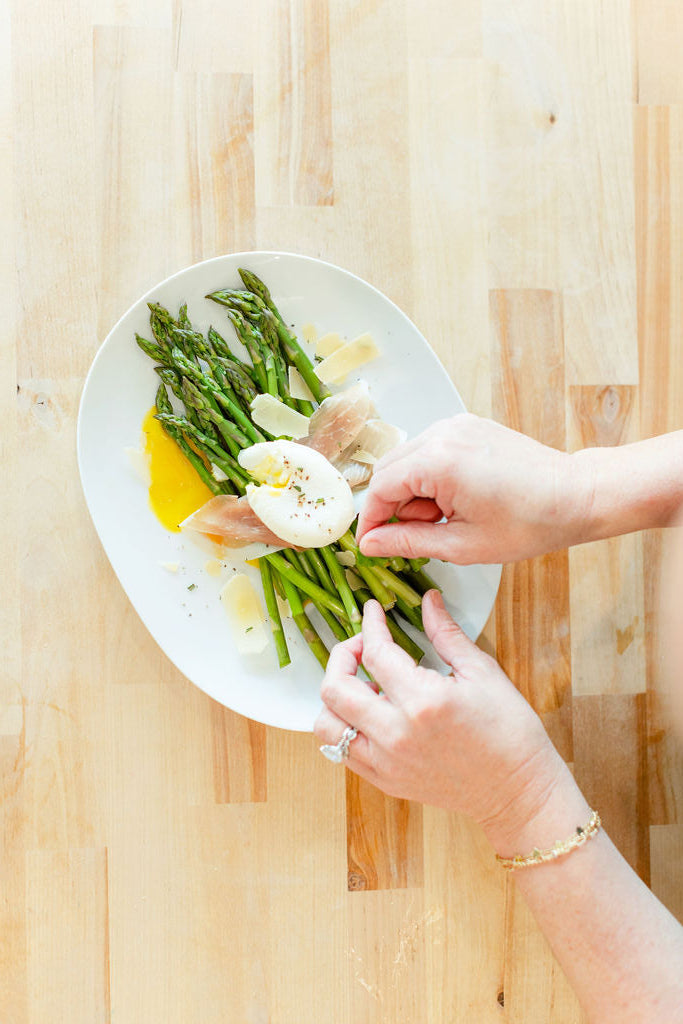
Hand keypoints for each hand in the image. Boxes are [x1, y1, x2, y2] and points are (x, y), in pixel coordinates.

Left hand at [314, 593, 567, 842]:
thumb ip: (446, 633)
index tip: (373, 611)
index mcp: (423, 701)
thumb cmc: (509, 730)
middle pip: (335, 688)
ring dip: (336, 698)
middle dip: (342, 656)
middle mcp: (396, 734)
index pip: (375, 653)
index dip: (370, 624)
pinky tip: (370, 713)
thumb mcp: (482, 672)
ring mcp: (386, 763)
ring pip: (327, 725)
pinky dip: (345, 727)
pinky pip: (341, 752)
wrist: (518, 791)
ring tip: (365, 686)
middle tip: (362, 646)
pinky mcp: (385, 782)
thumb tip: (428, 600)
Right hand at [356, 414, 591, 563]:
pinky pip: (429, 451)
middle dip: (394, 506)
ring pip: (407, 460)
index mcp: (438, 461)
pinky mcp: (467, 426)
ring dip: (413, 492)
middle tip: (419, 534)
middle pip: (389, 470)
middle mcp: (443, 433)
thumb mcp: (462, 544)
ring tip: (446, 517)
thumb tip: (371, 544)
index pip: (380, 488)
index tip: (373, 544)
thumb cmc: (529, 523)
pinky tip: (455, 499)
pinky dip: (430, 477)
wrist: (575, 496)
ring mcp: (455, 425)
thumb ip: (408, 541)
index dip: (372, 521)